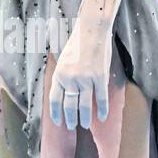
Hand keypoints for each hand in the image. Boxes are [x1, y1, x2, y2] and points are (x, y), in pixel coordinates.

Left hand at [49, 15, 112, 129]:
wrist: (92, 31)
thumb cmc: (77, 44)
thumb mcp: (63, 60)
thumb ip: (63, 77)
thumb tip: (64, 94)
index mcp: (59, 75)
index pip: (55, 100)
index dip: (56, 113)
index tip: (58, 122)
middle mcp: (71, 79)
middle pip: (69, 106)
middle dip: (70, 119)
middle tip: (72, 126)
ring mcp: (86, 80)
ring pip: (84, 106)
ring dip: (84, 118)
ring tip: (84, 125)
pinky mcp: (100, 78)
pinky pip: (101, 98)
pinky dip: (102, 110)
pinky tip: (102, 118)